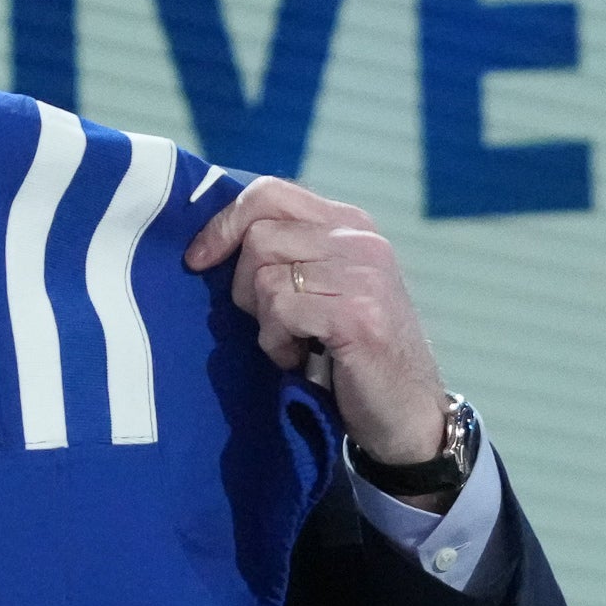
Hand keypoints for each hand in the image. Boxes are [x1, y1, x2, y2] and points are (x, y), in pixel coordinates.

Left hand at [185, 176, 449, 486]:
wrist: (408, 412)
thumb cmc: (353, 353)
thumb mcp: (325, 287)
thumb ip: (288, 254)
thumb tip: (213, 240)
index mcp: (350, 224)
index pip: (270, 193)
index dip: (223, 223)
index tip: (197, 259)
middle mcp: (361, 240)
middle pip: (259, 236)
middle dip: (244, 286)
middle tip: (273, 323)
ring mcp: (364, 275)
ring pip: (265, 278)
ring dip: (265, 323)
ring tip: (296, 344)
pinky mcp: (357, 314)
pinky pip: (280, 311)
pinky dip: (277, 344)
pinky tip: (301, 360)